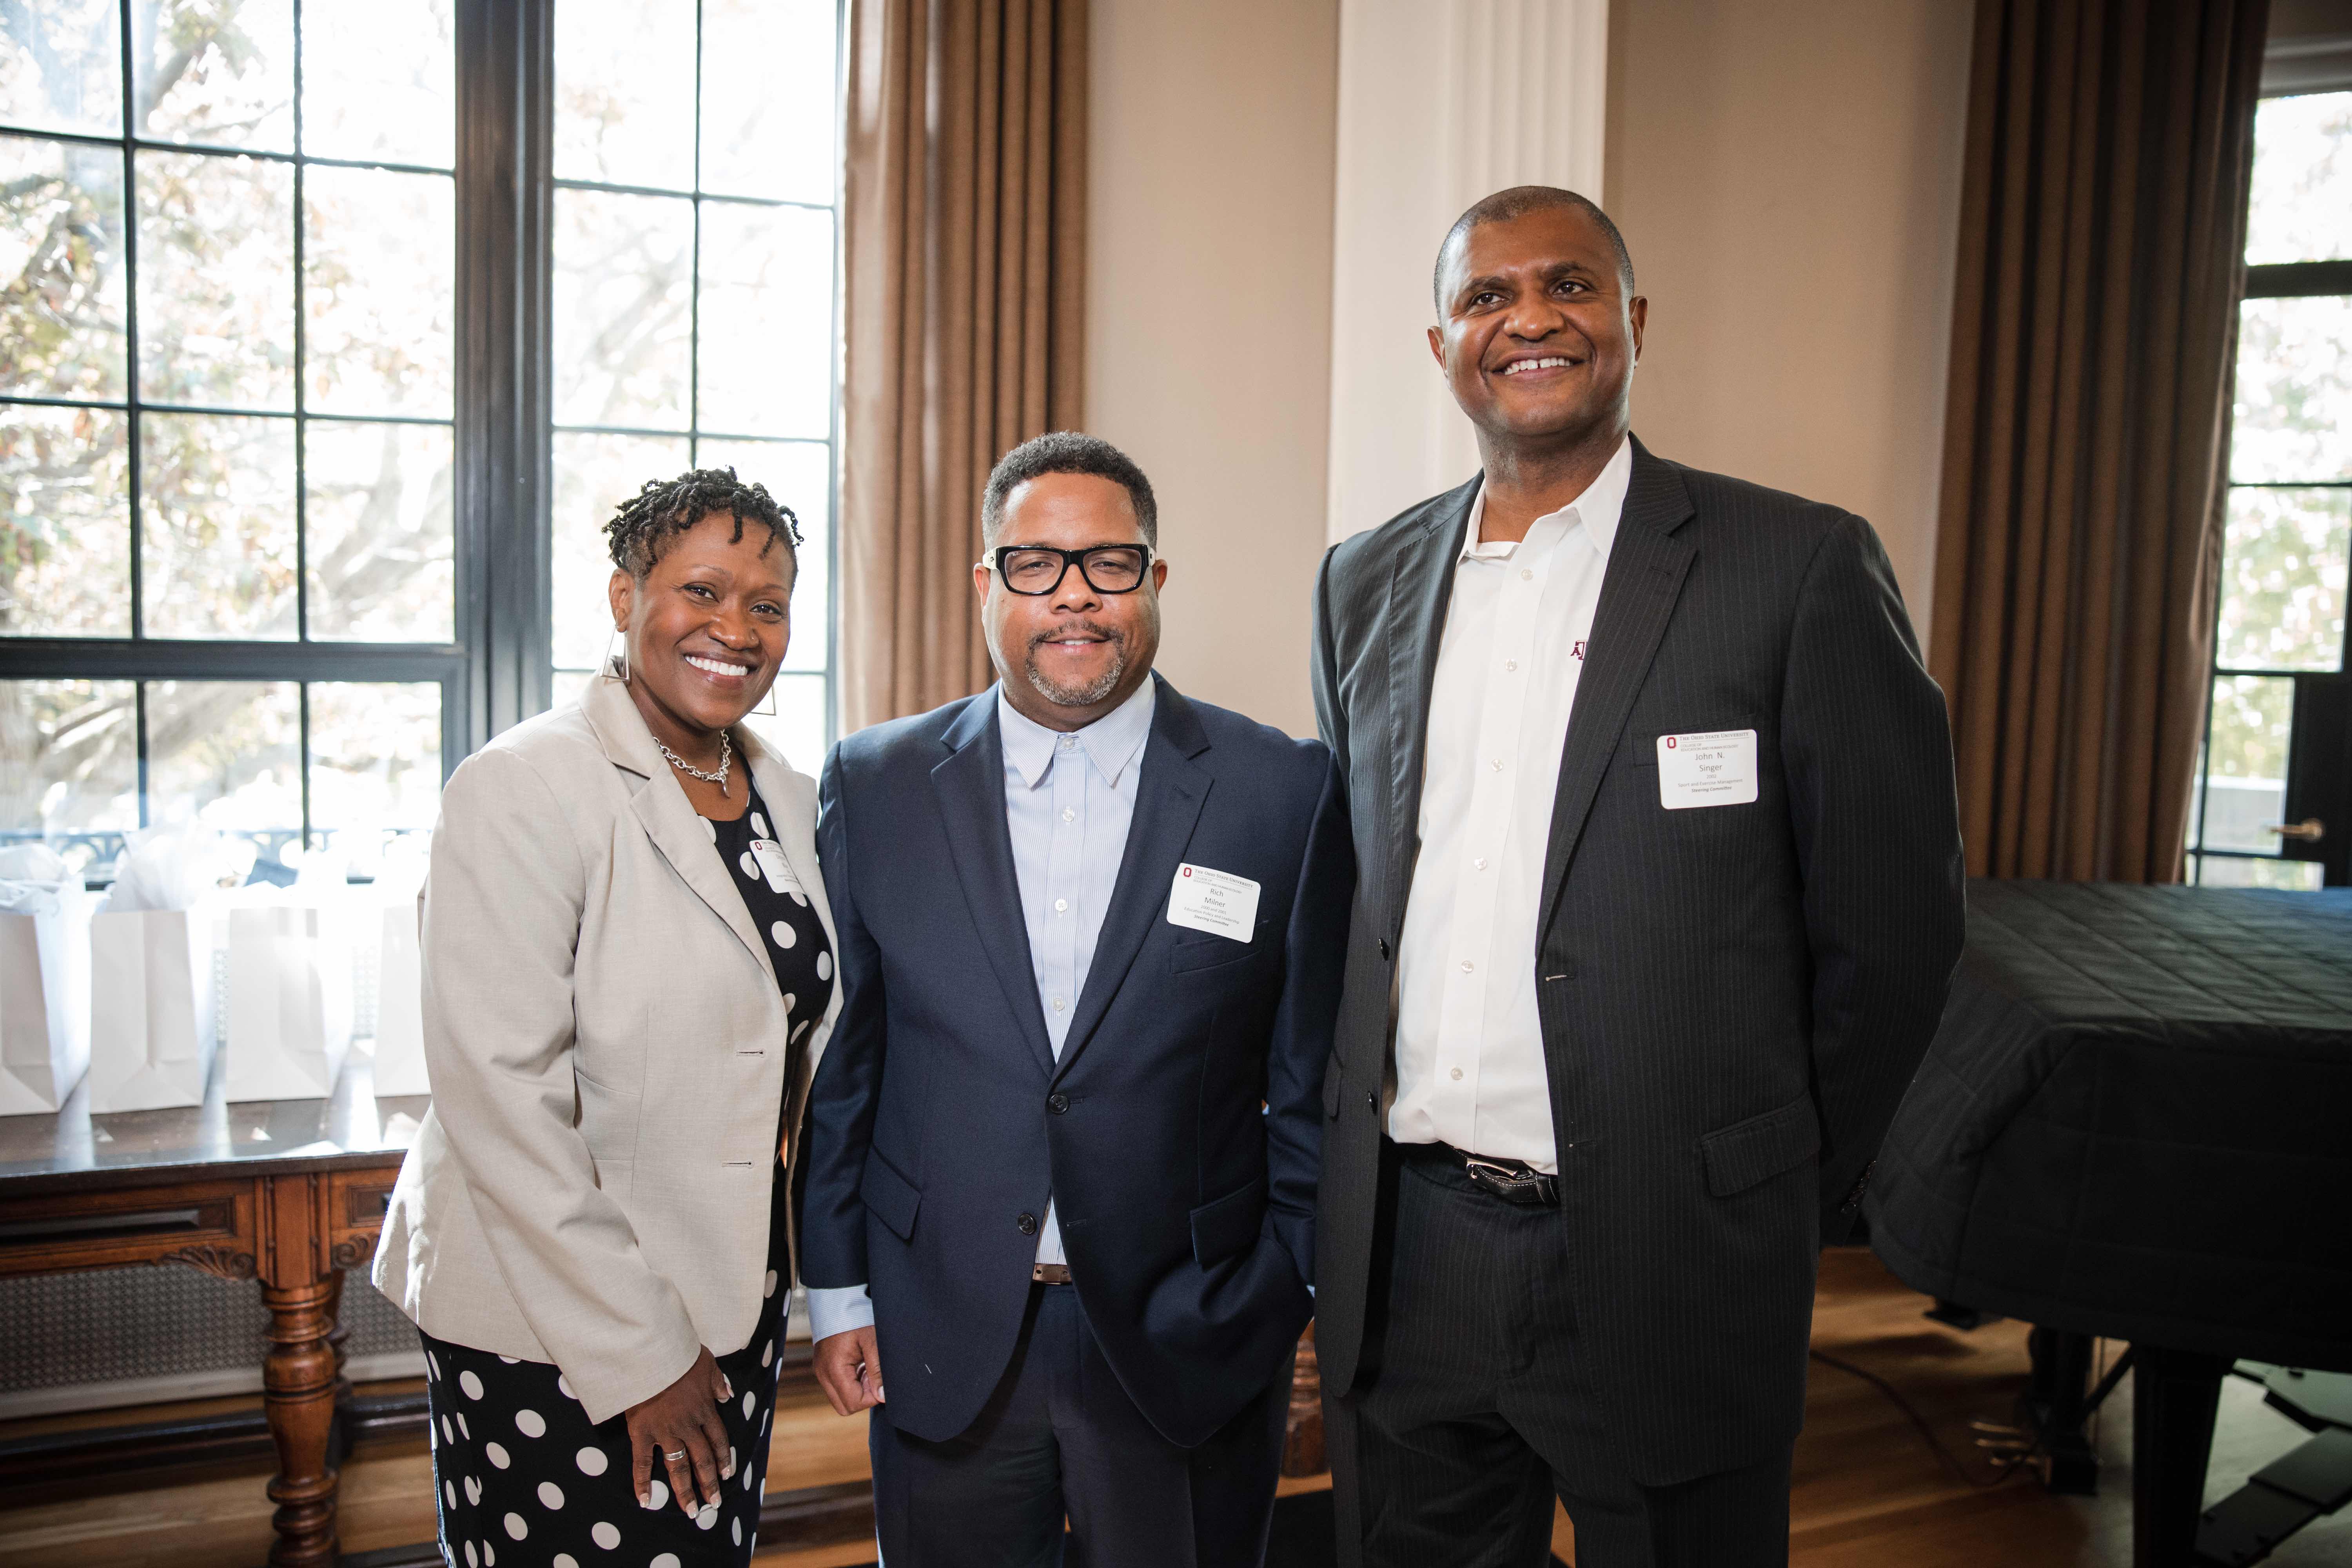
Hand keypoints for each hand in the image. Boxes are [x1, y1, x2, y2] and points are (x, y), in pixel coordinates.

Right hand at [622, 1347, 733, 1517]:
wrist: (651, 1354)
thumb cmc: (679, 1355)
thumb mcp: (707, 1364)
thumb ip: (718, 1382)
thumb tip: (727, 1395)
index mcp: (705, 1410)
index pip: (718, 1441)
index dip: (722, 1459)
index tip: (726, 1476)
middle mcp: (688, 1426)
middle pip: (702, 1460)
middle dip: (709, 1484)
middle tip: (713, 1504)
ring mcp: (665, 1432)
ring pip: (678, 1467)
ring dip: (685, 1491)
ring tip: (691, 1511)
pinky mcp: (642, 1433)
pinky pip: (643, 1463)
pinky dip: (642, 1483)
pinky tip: (645, 1501)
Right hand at [812, 1325, 884, 1415]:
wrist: (836, 1300)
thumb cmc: (855, 1317)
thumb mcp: (872, 1341)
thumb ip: (877, 1371)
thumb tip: (882, 1396)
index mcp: (834, 1369)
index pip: (853, 1403)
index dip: (871, 1397)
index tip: (879, 1379)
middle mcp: (823, 1374)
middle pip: (845, 1407)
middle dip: (863, 1397)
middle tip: (873, 1375)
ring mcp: (821, 1372)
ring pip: (841, 1398)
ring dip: (858, 1389)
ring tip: (866, 1366)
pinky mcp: (823, 1368)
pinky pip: (838, 1386)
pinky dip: (851, 1382)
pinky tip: (860, 1364)